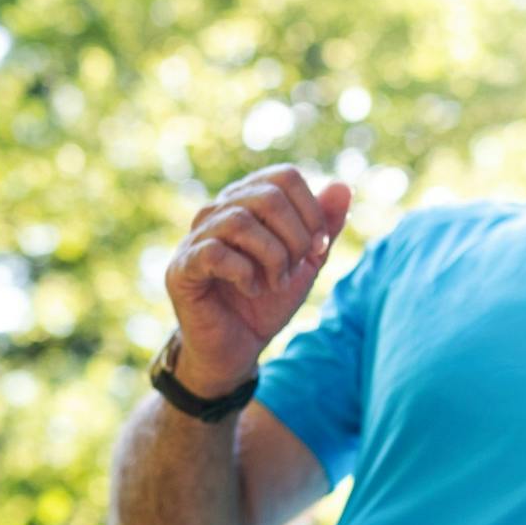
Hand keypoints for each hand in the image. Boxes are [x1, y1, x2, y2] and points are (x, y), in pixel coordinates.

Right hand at [163, 165, 352, 394]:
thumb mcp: (305, 263)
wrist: (237, 347)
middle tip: (295, 270)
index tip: (319, 249)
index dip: (312, 212)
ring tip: (275, 283)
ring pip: (240, 221)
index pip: (284, 177)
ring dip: (272, 257)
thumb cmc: (267, 302)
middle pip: (268, 197)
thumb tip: (343, 186)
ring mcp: (196, 237)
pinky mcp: (182, 268)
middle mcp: (218, 210)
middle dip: (295, 238)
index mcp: (247, 200)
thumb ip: (324, 226)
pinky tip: (252, 290)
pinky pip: (214, 253)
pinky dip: (244, 273)